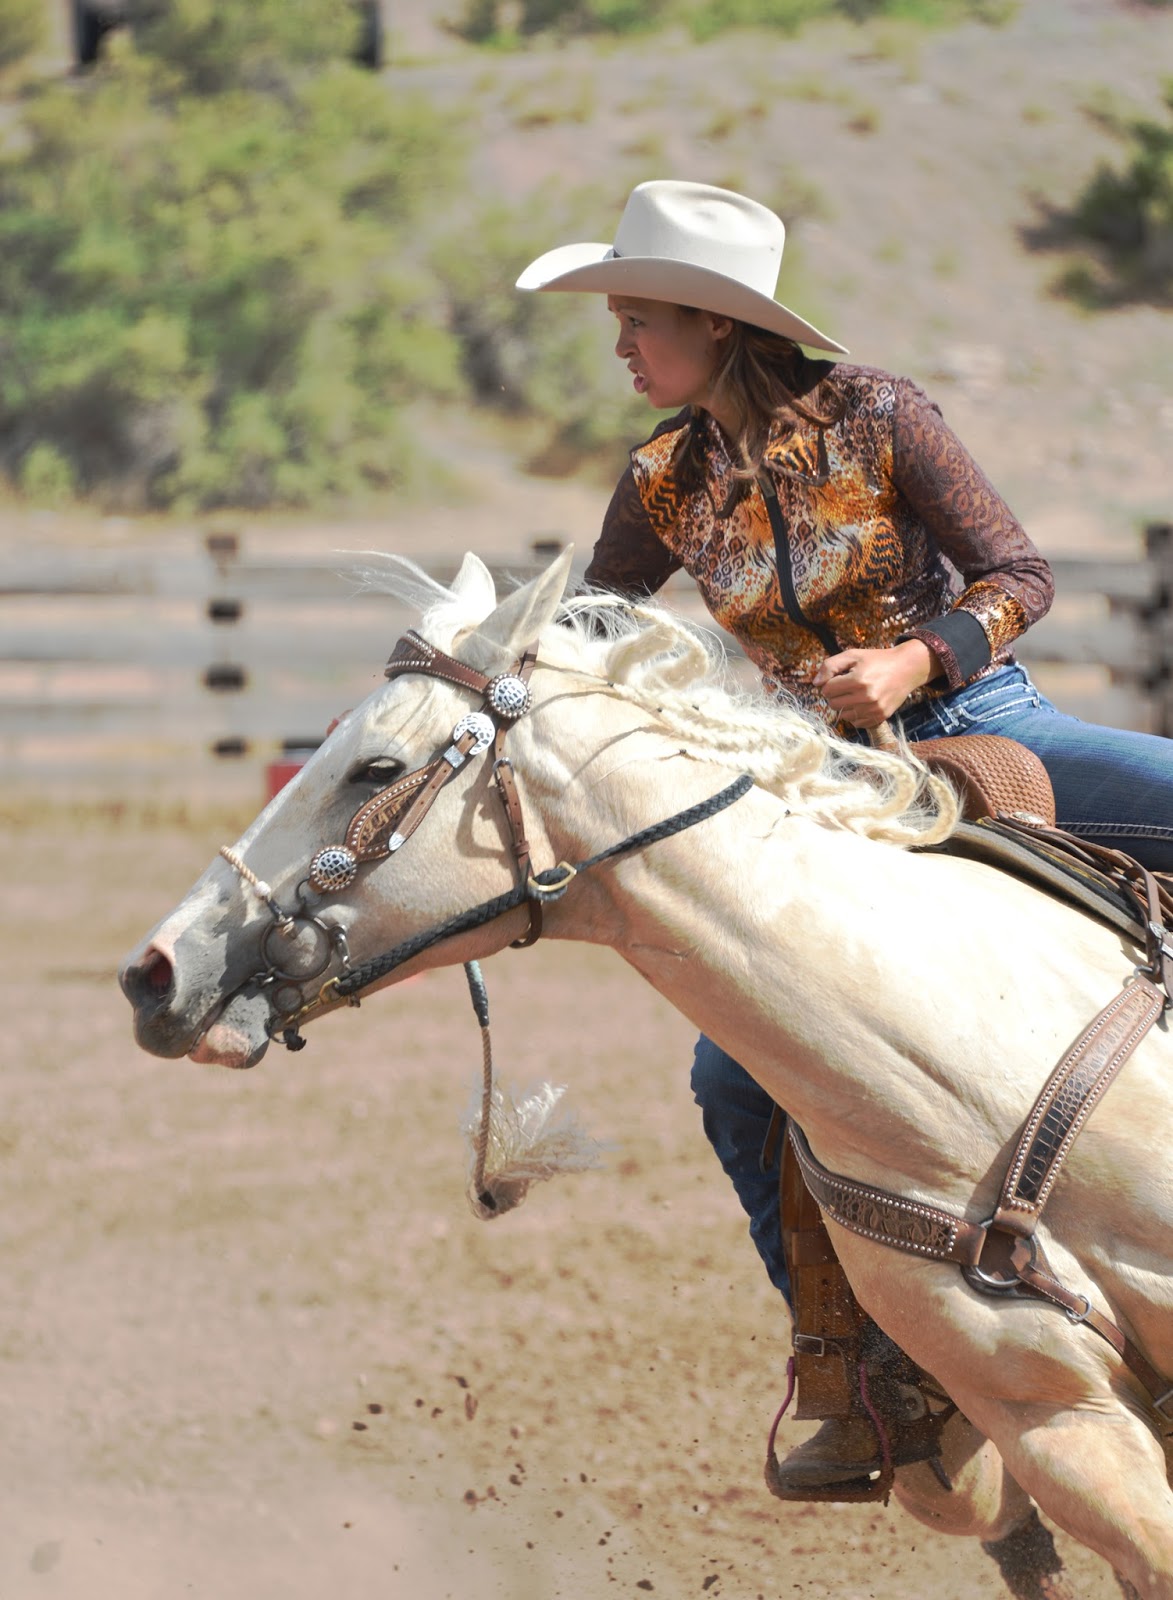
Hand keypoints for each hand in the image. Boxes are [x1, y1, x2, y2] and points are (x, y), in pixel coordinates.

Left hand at [810, 641, 938, 728]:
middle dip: (835, 695)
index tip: (839, 678)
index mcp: (857, 680)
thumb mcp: (853, 655)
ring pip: (843, 715)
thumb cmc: (877, 660)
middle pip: (832, 704)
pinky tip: (862, 703)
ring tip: (855, 694)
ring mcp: (873, 709)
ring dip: (844, 706)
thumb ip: (830, 666)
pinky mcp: (880, 717)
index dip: (830, 683)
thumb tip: (815, 683)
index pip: (827, 690)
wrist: (906, 668)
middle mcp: (865, 697)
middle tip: (846, 686)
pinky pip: (856, 723)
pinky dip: (855, 714)